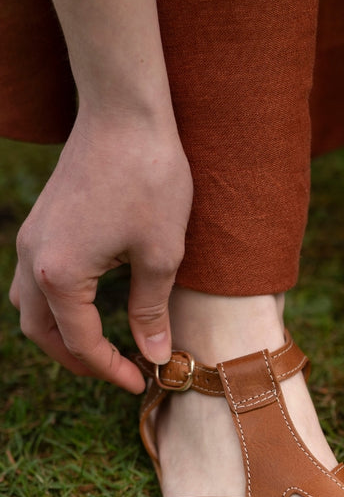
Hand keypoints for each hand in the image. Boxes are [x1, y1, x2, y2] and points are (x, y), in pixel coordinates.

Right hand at [9, 107, 192, 392]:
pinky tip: (87, 304)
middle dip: (78, 358)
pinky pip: (35, 278)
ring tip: (100, 346)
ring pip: (30, 306)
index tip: (142, 382)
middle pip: (41, 331)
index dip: (111, 369)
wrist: (125, 114)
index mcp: (60, 274)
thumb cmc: (150, 180)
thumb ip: (151, 311)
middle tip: (119, 372)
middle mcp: (33, 258)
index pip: (80, 342)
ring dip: (59, 333)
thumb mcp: (161, 254)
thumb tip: (155, 355)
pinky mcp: (41, 221)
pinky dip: (55, 304)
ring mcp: (32, 238)